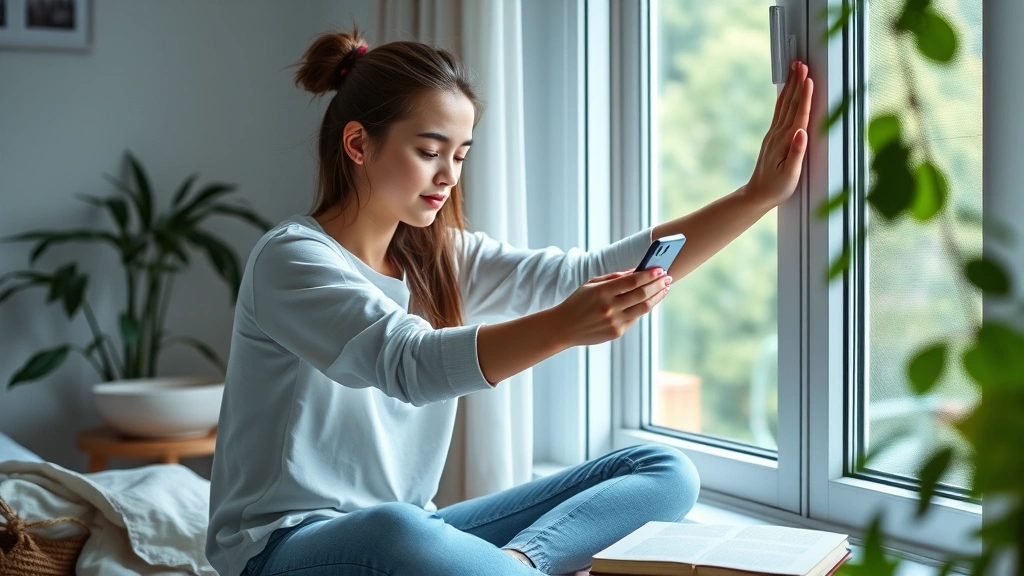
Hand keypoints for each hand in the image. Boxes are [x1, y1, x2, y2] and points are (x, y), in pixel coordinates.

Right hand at [553, 268, 671, 346]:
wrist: (563, 327)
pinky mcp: (616, 332)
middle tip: (667, 277)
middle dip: (657, 284)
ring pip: (643, 308)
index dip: (648, 274)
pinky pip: (635, 318)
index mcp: (601, 292)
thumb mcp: (591, 284)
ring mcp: (614, 321)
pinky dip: (644, 307)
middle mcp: (609, 308)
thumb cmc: (577, 302)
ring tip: (665, 288)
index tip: (660, 268)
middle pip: (641, 294)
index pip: (631, 281)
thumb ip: (614, 277)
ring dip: (657, 297)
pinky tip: (650, 300)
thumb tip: (636, 271)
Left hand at [745, 61, 813, 210]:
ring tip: (795, 69)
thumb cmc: (776, 187)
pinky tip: (786, 90)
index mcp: (785, 141)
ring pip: (784, 104)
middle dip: (797, 82)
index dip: (805, 95)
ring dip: (790, 86)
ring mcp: (774, 134)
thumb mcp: (790, 174)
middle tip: (801, 63)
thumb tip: (802, 132)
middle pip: (790, 103)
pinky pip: (780, 112)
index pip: (798, 114)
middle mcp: (778, 134)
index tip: (808, 78)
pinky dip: (785, 97)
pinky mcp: (773, 137)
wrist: (757, 194)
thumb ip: (796, 153)